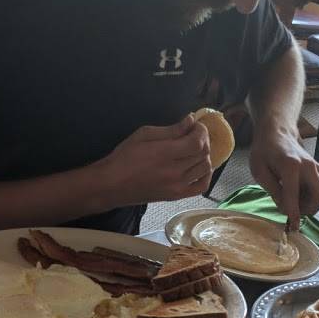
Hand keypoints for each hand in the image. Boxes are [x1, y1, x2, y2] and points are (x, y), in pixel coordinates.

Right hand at [95, 115, 213, 205]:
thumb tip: (190, 120)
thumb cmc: (124, 157)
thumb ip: (170, 129)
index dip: (201, 131)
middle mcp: (175, 172)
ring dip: (205, 155)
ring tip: (195, 149)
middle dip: (203, 139)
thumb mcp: (144, 135)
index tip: (195, 125)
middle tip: (194, 134)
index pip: (197, 142)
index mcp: (166, 154)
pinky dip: (206, 175)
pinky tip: (199, 167)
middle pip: (203, 154)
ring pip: (205, 168)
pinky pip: (201, 186)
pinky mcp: (176, 196)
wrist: (112, 185)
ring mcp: (177, 186)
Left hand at [249, 123, 318, 227]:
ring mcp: (315, 167)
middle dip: (308, 210)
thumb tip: (285, 209)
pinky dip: (309, 197)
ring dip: (310, 204)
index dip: (294, 214)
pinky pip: (318, 188)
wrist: (277, 131)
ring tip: (292, 202)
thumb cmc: (264, 151)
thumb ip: (273, 190)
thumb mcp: (259, 172)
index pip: (294, 196)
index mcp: (291, 166)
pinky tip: (294, 194)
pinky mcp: (317, 169)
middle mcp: (308, 167)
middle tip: (293, 213)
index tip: (293, 228)